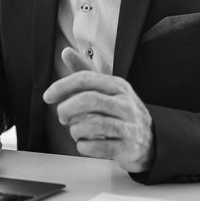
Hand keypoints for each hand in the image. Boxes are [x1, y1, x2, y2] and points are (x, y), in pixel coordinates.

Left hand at [43, 47, 153, 172]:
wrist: (151, 142)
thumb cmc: (121, 111)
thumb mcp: (107, 88)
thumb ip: (85, 71)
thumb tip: (66, 51)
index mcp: (119, 86)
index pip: (85, 79)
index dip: (62, 86)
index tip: (48, 96)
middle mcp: (126, 104)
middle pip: (88, 100)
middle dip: (66, 109)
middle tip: (61, 117)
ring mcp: (129, 127)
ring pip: (91, 125)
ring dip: (76, 130)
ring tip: (76, 131)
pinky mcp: (128, 148)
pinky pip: (97, 147)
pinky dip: (84, 146)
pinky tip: (85, 143)